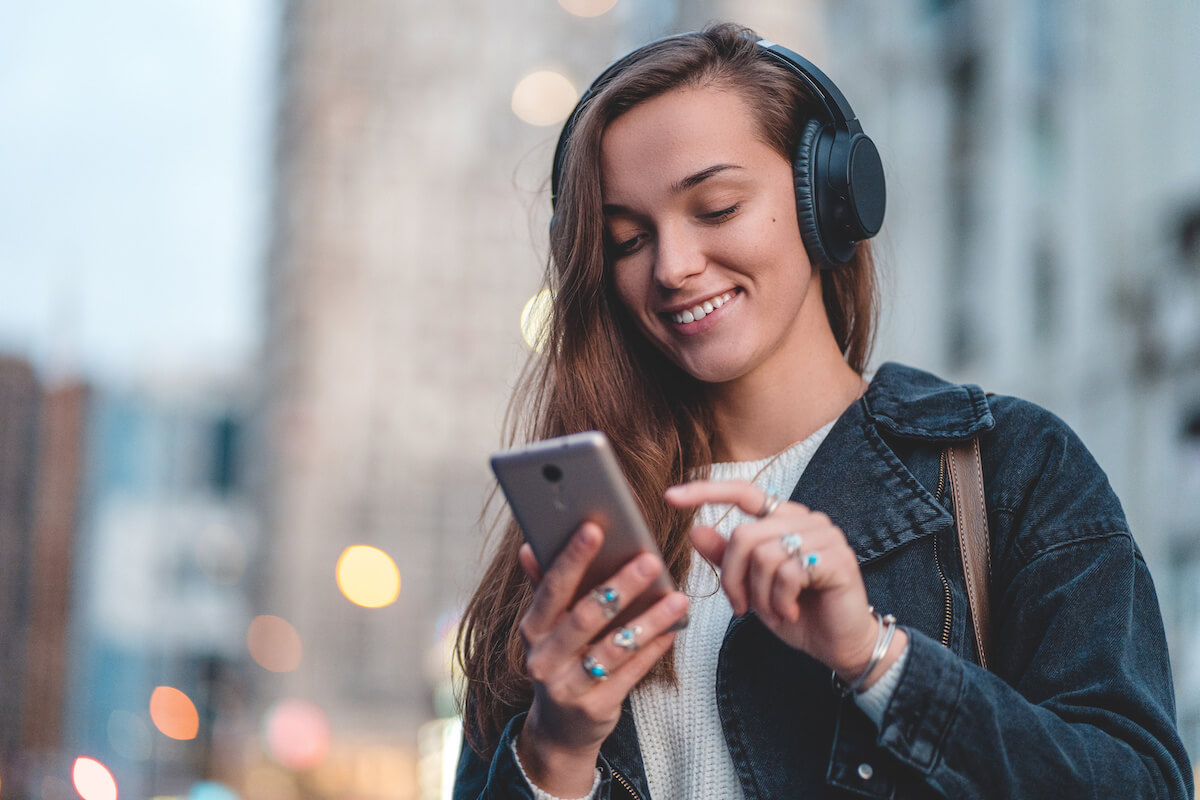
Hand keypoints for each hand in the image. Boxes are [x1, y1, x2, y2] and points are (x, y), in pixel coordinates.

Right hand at [515, 523, 688, 796]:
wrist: (559, 729)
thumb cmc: (560, 661)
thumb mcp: (546, 628)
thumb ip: (544, 587)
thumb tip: (528, 546)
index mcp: (532, 629)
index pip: (552, 588)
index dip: (573, 558)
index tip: (595, 527)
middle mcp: (544, 658)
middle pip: (586, 616)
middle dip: (620, 586)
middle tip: (651, 561)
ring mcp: (567, 686)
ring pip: (613, 648)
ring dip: (648, 621)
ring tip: (678, 599)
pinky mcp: (594, 708)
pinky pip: (629, 674)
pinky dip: (652, 650)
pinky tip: (673, 630)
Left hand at [665, 480, 903, 685]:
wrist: (839, 646)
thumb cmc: (796, 613)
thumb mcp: (751, 587)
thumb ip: (726, 558)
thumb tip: (695, 529)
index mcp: (784, 518)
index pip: (743, 492)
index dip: (707, 491)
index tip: (670, 496)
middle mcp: (806, 519)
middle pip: (744, 535)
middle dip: (732, 578)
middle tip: (739, 607)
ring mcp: (825, 536)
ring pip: (763, 555)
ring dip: (758, 594)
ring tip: (773, 611)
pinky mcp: (837, 559)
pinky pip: (787, 572)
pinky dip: (779, 600)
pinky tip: (789, 612)